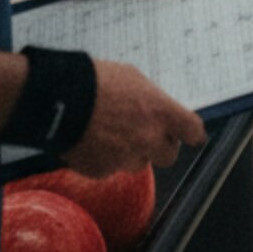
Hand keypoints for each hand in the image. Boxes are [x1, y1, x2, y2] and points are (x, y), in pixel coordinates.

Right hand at [63, 60, 205, 176]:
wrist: (59, 101)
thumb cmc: (97, 82)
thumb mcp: (134, 79)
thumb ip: (152, 99)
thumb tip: (156, 108)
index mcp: (162, 113)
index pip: (192, 130)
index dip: (192, 133)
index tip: (193, 136)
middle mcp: (149, 139)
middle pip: (168, 155)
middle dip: (160, 146)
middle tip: (146, 134)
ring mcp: (125, 159)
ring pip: (138, 163)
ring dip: (131, 152)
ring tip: (110, 133)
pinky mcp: (102, 172)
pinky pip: (110, 168)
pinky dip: (104, 159)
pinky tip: (91, 141)